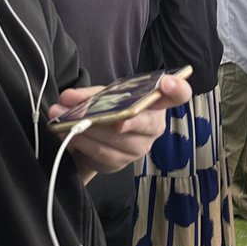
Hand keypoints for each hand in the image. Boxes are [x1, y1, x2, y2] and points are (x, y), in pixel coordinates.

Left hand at [49, 73, 192, 183]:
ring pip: (118, 139)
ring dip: (90, 130)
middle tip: (114, 118)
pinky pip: (103, 153)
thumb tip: (68, 98)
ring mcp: (140, 147)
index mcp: (156, 103)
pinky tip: (69, 134)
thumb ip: (87, 95)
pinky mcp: (122, 163)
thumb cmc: (108, 113)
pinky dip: (84, 143)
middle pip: (146, 123)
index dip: (177, 88)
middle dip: (127, 119)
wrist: (95, 140)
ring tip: (67, 120)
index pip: (179, 95)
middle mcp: (154, 126)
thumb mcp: (101, 97)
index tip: (165, 83)